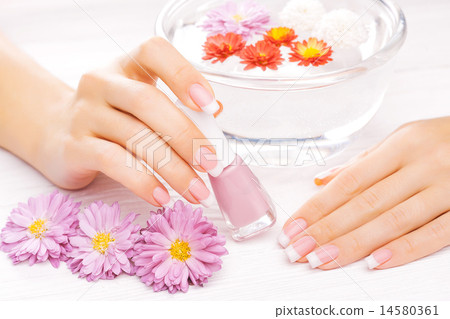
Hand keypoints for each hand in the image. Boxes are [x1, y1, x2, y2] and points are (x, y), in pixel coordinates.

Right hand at [0, 36, 221, 206]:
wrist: (55, 134)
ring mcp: (85, 114)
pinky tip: (162, 197)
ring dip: (174, 169)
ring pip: (136, 138)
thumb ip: (176, 109)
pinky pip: (114, 163)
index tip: (209, 104)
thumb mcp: (141, 106)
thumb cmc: (112, 118)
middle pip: (148, 103)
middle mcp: (102, 83)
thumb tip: (215, 120)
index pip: (154, 52)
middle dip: (186, 136)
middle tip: (211, 164)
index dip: (184, 74)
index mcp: (126, 66)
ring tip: (197, 191)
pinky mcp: (74, 146)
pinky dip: (143, 182)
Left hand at [279, 117, 449, 269]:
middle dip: (326, 230)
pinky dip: (403, 249)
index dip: (318, 206)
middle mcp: (423, 164)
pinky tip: (374, 262)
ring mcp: (447, 188)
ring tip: (322, 260)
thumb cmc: (444, 140)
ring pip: (393, 221)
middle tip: (297, 250)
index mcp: (402, 145)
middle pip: (365, 204)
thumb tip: (322, 181)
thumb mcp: (404, 140)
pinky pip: (434, 234)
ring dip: (353, 244)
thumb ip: (363, 162)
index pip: (349, 181)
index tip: (293, 226)